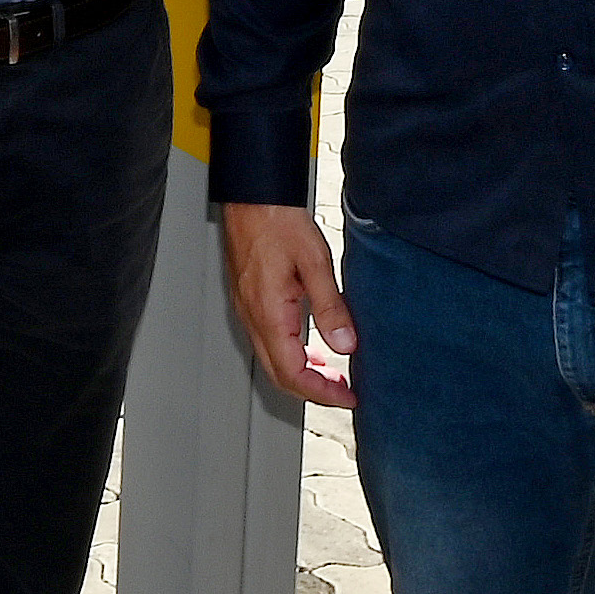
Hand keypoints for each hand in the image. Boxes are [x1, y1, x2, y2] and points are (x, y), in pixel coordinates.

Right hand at [221, 203, 355, 407]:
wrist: (252, 196)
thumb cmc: (277, 220)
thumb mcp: (315, 262)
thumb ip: (331, 307)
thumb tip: (345, 344)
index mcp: (268, 312)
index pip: (292, 372)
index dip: (321, 392)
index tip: (347, 396)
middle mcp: (252, 315)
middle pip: (278, 373)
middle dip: (313, 390)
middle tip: (344, 392)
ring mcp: (247, 309)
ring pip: (271, 359)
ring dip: (301, 373)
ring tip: (332, 374)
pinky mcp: (248, 300)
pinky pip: (267, 341)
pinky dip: (291, 355)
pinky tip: (311, 346)